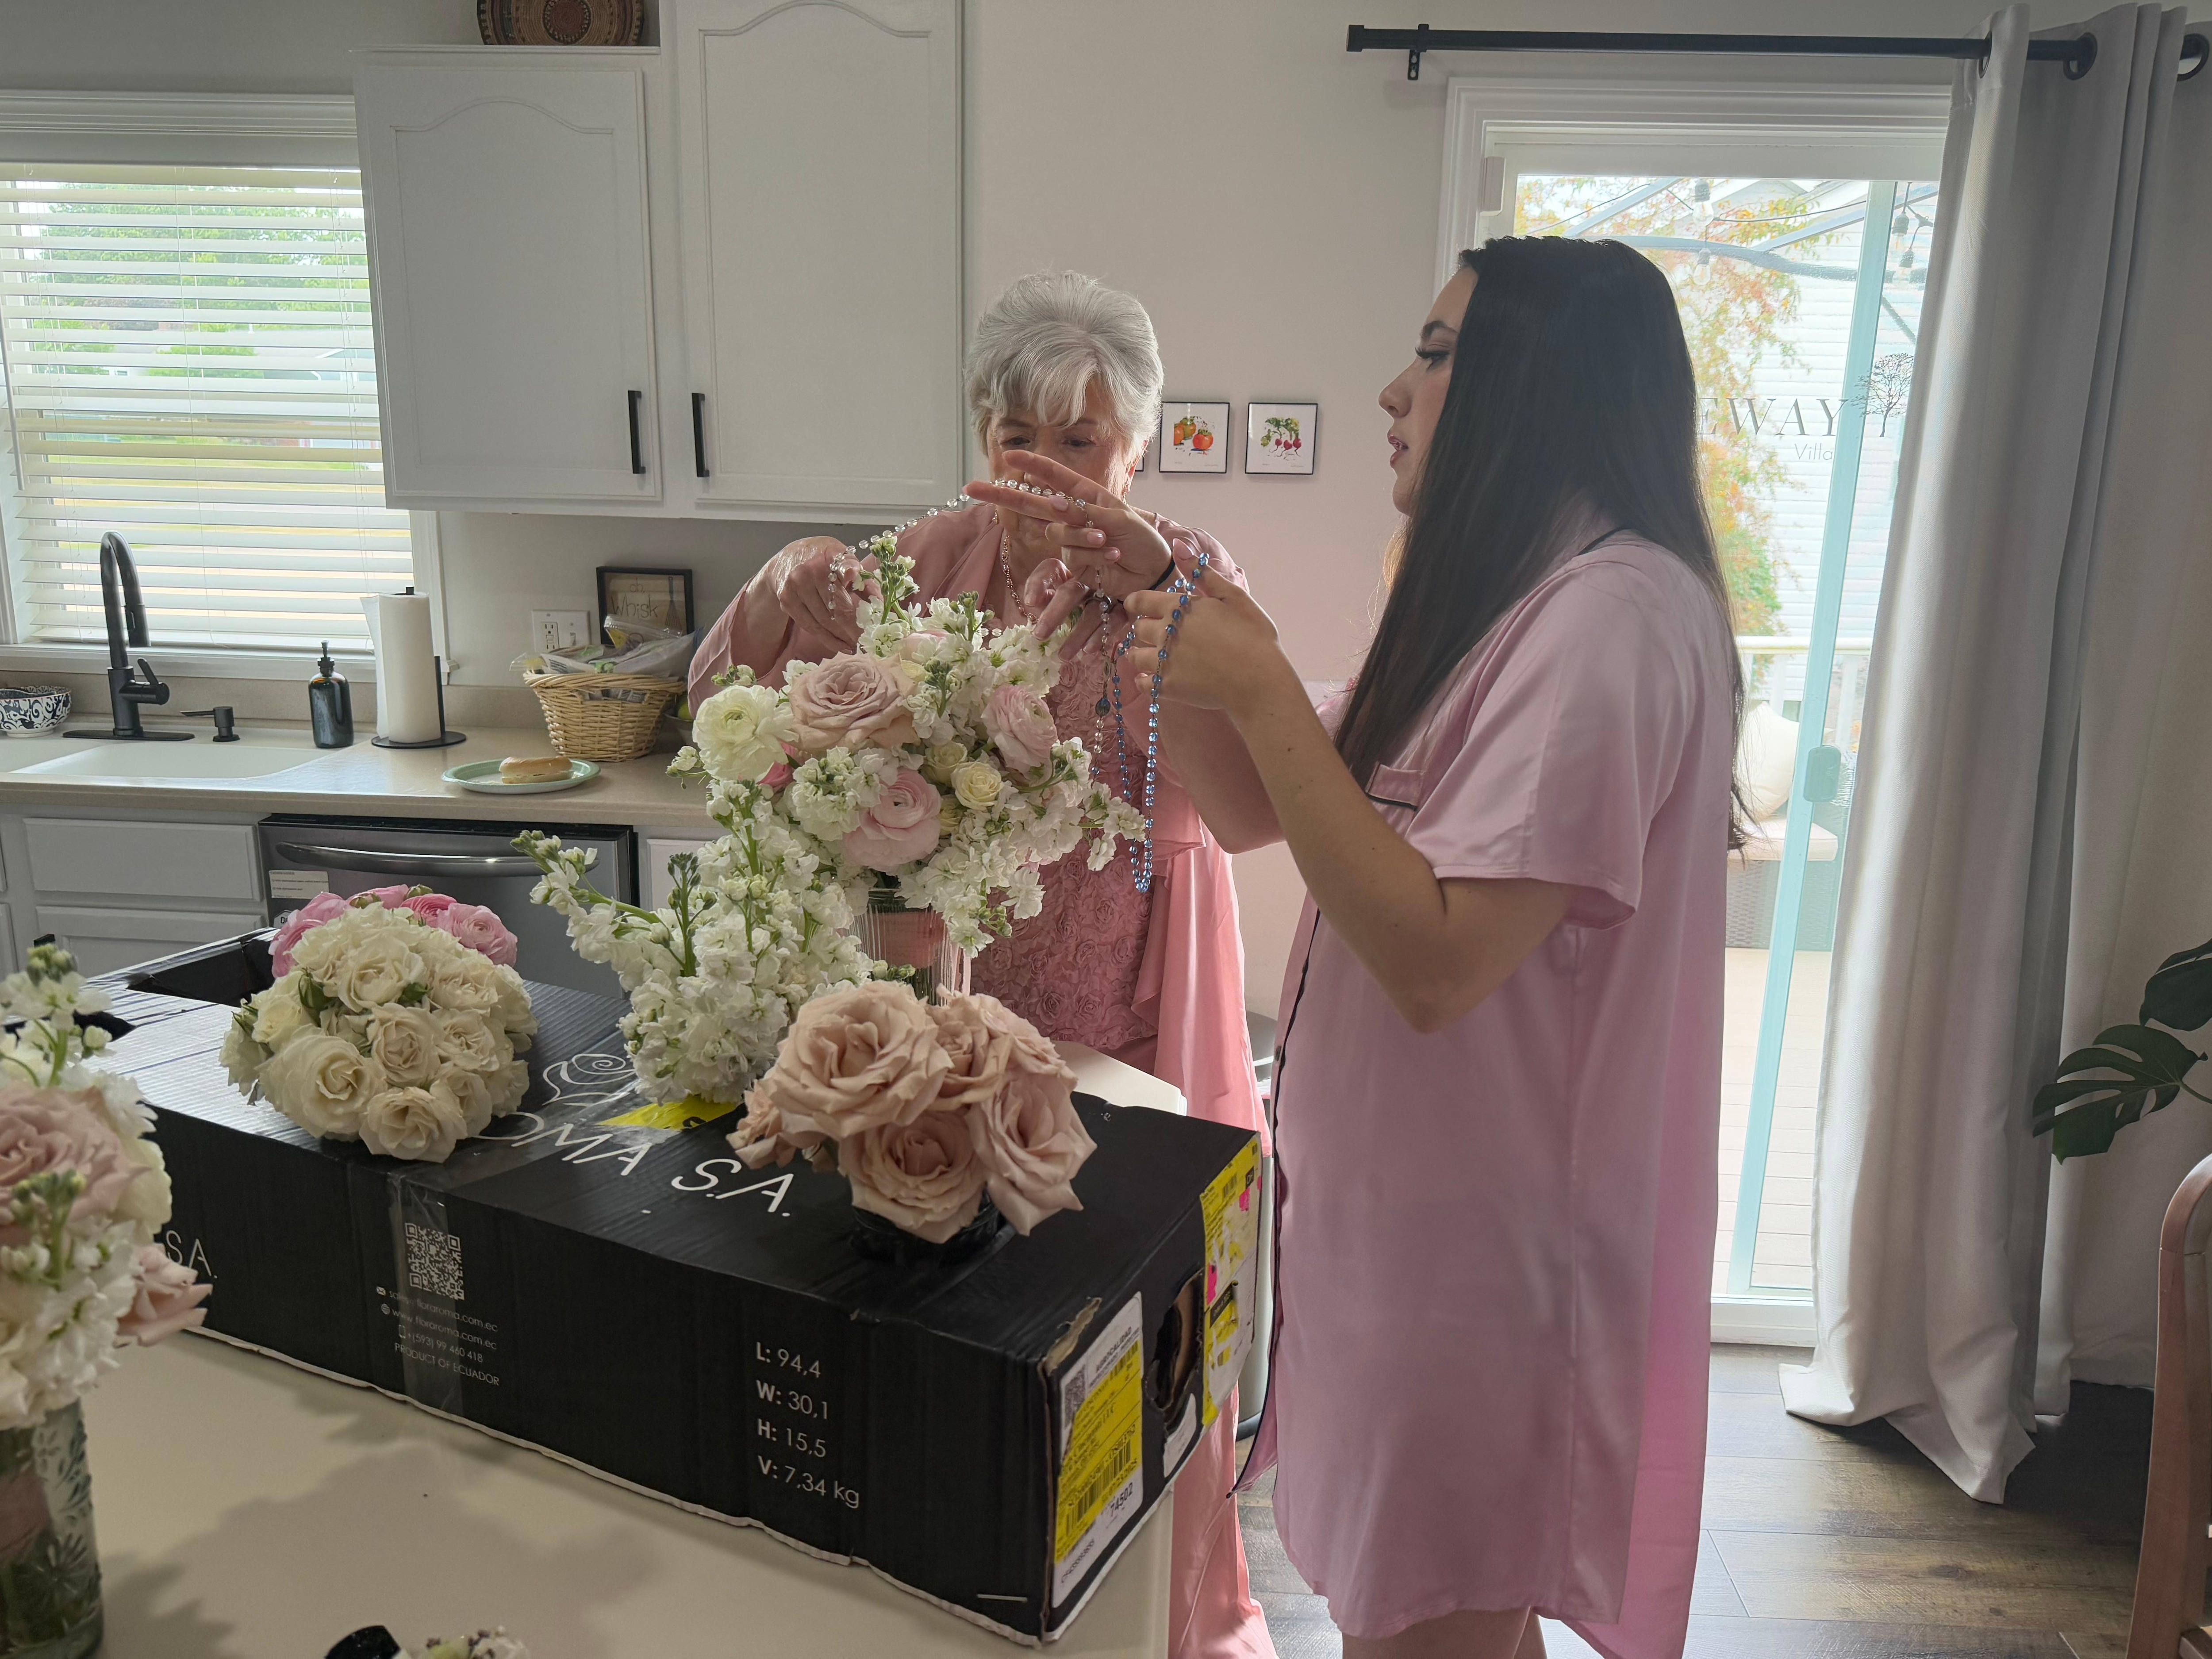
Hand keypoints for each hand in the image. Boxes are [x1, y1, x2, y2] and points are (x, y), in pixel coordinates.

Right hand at [763, 536, 870, 648]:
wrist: (788, 558)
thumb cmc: (824, 560)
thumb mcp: (846, 561)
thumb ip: (864, 581)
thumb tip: (883, 607)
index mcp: (831, 556)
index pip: (843, 570)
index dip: (850, 576)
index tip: (865, 605)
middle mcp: (810, 570)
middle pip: (836, 608)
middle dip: (854, 629)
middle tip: (868, 643)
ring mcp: (796, 586)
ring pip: (823, 622)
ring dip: (841, 638)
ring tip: (855, 647)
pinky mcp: (787, 600)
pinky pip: (809, 626)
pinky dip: (826, 639)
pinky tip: (840, 646)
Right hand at [965, 452, 1174, 600]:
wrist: (1156, 574)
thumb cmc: (1144, 540)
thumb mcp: (1121, 518)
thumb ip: (1085, 513)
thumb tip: (1053, 506)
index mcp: (1087, 497)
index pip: (1054, 477)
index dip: (1031, 466)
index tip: (1007, 456)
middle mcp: (1075, 517)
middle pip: (1033, 504)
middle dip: (1003, 496)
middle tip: (971, 488)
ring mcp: (1073, 542)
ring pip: (1058, 536)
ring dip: (1083, 538)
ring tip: (1109, 542)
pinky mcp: (1076, 567)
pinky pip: (1071, 559)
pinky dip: (1090, 556)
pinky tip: (1111, 555)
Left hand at [1126, 551, 1297, 720]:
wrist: (1260, 680)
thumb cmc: (1253, 636)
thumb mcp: (1233, 597)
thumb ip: (1203, 574)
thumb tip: (1178, 545)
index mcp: (1179, 607)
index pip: (1140, 601)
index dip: (1135, 603)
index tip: (1137, 607)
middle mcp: (1165, 633)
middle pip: (1138, 628)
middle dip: (1144, 629)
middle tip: (1156, 633)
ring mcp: (1165, 661)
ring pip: (1136, 656)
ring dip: (1140, 654)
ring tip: (1151, 656)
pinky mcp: (1168, 687)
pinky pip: (1143, 684)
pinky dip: (1145, 681)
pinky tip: (1154, 679)